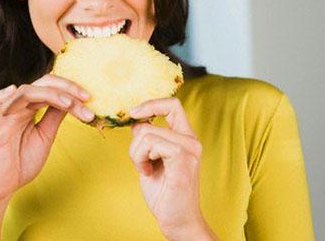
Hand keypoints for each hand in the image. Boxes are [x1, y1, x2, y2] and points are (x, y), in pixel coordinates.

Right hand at [0, 74, 94, 202]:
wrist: (3, 187)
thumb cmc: (22, 161)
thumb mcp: (46, 135)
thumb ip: (54, 116)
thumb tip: (72, 100)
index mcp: (30, 108)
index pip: (52, 88)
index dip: (71, 90)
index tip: (90, 99)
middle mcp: (19, 107)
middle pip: (42, 84)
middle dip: (66, 87)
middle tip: (86, 97)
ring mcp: (6, 115)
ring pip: (26, 92)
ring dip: (50, 94)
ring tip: (69, 104)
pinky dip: (0, 96)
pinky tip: (12, 90)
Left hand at [128, 98, 216, 240]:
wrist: (177, 220)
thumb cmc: (164, 192)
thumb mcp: (150, 158)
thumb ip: (147, 139)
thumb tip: (136, 121)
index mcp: (185, 137)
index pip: (172, 104)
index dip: (150, 104)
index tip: (134, 114)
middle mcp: (190, 140)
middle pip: (149, 123)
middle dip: (135, 144)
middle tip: (141, 162)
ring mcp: (189, 149)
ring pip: (146, 134)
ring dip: (137, 154)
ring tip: (145, 169)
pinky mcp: (182, 159)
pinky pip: (151, 144)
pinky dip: (141, 158)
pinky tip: (148, 172)